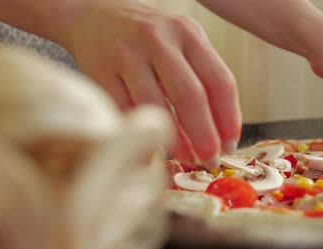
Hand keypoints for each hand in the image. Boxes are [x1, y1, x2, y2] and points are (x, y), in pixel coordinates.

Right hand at [63, 0, 241, 167]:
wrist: (93, 14)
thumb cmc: (145, 36)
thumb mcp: (179, 41)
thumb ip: (201, 76)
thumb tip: (219, 132)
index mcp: (188, 33)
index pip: (220, 81)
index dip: (228, 119)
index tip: (229, 145)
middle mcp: (159, 39)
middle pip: (191, 95)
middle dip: (204, 135)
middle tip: (210, 160)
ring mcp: (128, 54)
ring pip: (157, 106)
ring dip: (175, 139)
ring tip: (185, 157)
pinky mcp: (102, 71)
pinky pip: (126, 111)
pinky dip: (142, 134)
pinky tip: (153, 146)